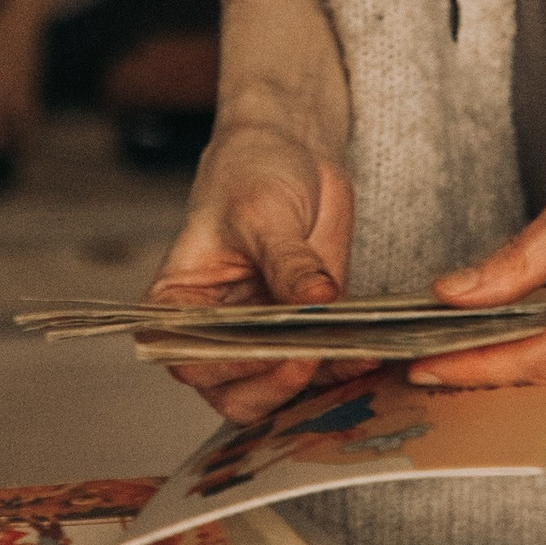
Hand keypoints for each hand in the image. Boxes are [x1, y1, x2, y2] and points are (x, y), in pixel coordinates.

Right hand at [148, 105, 354, 423]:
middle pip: (232, 391)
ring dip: (314, 381)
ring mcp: (260, 339)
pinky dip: (343, 367)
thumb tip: (315, 300)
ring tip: (350, 355)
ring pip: (278, 391)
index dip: (225, 365)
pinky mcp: (304, 334)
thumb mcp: (264, 211)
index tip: (269, 350)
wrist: (292, 153)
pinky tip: (367, 352)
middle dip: (273, 381)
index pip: (188, 355)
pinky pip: (321, 368)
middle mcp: (214, 334)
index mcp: (178, 304)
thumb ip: (288, 261)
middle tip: (310, 355)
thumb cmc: (252, 173)